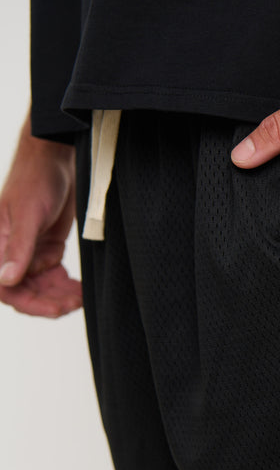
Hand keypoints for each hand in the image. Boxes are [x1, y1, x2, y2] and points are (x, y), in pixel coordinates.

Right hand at [0, 115, 81, 317]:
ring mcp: (29, 252)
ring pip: (41, 288)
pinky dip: (67, 286)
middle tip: (74, 303)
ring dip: (60, 296)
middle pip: (26, 292)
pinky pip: (54, 277)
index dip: (27, 303)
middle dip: (50, 302)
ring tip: (81, 297)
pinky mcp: (47, 249)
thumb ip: (18, 248)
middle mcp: (10, 253)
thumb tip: (6, 280)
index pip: (4, 288)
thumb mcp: (28, 215)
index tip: (53, 309)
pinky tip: (80, 289)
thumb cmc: (36, 179)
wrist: (57, 159)